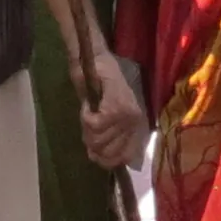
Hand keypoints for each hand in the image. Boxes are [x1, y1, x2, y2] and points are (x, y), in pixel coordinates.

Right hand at [77, 49, 147, 172]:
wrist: (98, 60)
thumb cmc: (101, 86)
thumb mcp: (106, 115)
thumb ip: (106, 136)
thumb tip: (96, 157)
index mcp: (136, 127)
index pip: (123, 158)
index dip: (106, 160)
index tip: (94, 153)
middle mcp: (135, 124)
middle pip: (105, 152)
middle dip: (90, 141)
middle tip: (88, 123)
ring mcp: (127, 117)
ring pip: (97, 139)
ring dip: (86, 127)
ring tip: (89, 112)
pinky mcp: (116, 109)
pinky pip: (93, 125)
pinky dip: (84, 116)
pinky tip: (87, 106)